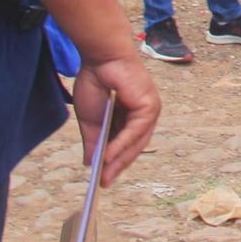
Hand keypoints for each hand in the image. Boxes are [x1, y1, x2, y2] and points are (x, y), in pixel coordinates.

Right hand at [72, 54, 160, 188]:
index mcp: (132, 115)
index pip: (128, 145)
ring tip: (104, 175)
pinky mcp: (149, 105)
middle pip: (134, 147)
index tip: (103, 179)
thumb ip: (94, 141)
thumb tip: (91, 163)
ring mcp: (149, 110)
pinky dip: (121, 145)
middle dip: (118, 166)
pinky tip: (108, 157)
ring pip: (135, 142)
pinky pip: (134, 132)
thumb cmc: (96, 82)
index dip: (116, 162)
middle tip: (104, 183)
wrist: (100, 58)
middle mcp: (144, 114)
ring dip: (119, 160)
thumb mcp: (91, 120)